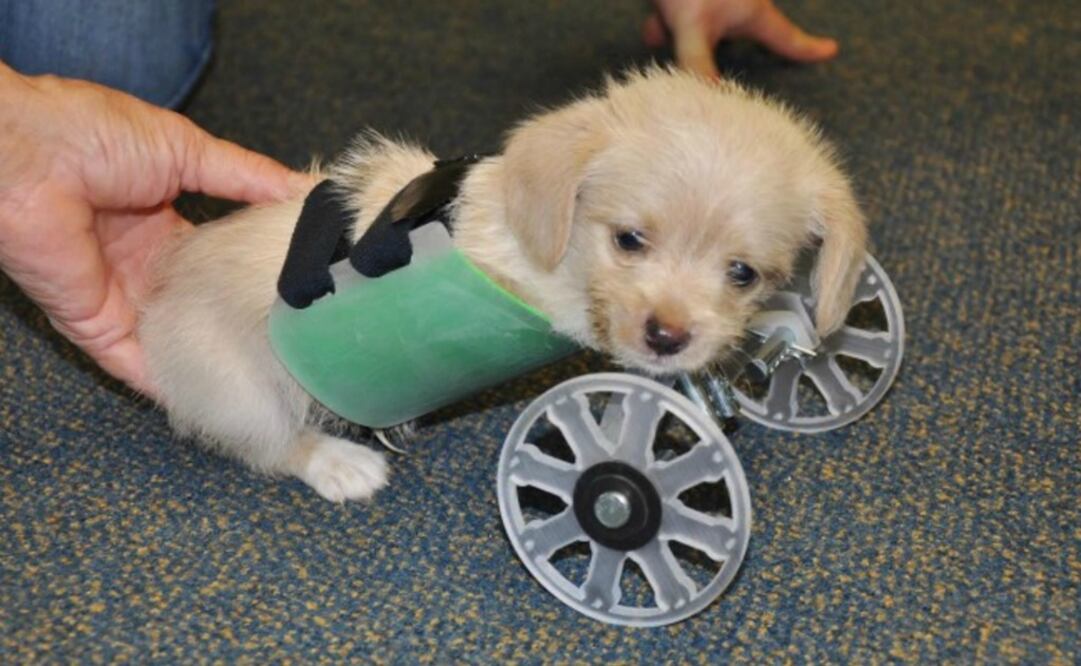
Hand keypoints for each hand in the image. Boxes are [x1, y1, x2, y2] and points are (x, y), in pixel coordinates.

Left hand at [0, 62, 311, 395]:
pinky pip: (138, 366)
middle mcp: (140, 263)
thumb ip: (249, 177)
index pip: (215, 258)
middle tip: (295, 342)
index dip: (253, 273)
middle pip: (198, 303)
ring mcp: (119, 297)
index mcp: (159, 219)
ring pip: (173, 340)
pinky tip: (216, 401)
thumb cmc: (95, 135)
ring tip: (269, 380)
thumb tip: (311, 191)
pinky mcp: (97, 326)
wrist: (25, 153)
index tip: (300, 289)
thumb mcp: (189, 150)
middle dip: (238, 322)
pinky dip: (172, 385)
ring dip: (211, 359)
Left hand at [644, 0, 838, 78]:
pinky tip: (653, 29)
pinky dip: (670, 21)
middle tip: (716, 60)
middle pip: (737, 35)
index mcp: (753, 12)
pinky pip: (686, 13)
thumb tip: (712, 99)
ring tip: (663, 36)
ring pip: (706, 25)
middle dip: (717, 50)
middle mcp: (740, 3)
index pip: (786, 38)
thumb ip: (698, 65)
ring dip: (685, 35)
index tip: (830, 50)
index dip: (807, 49)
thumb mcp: (691, 28)